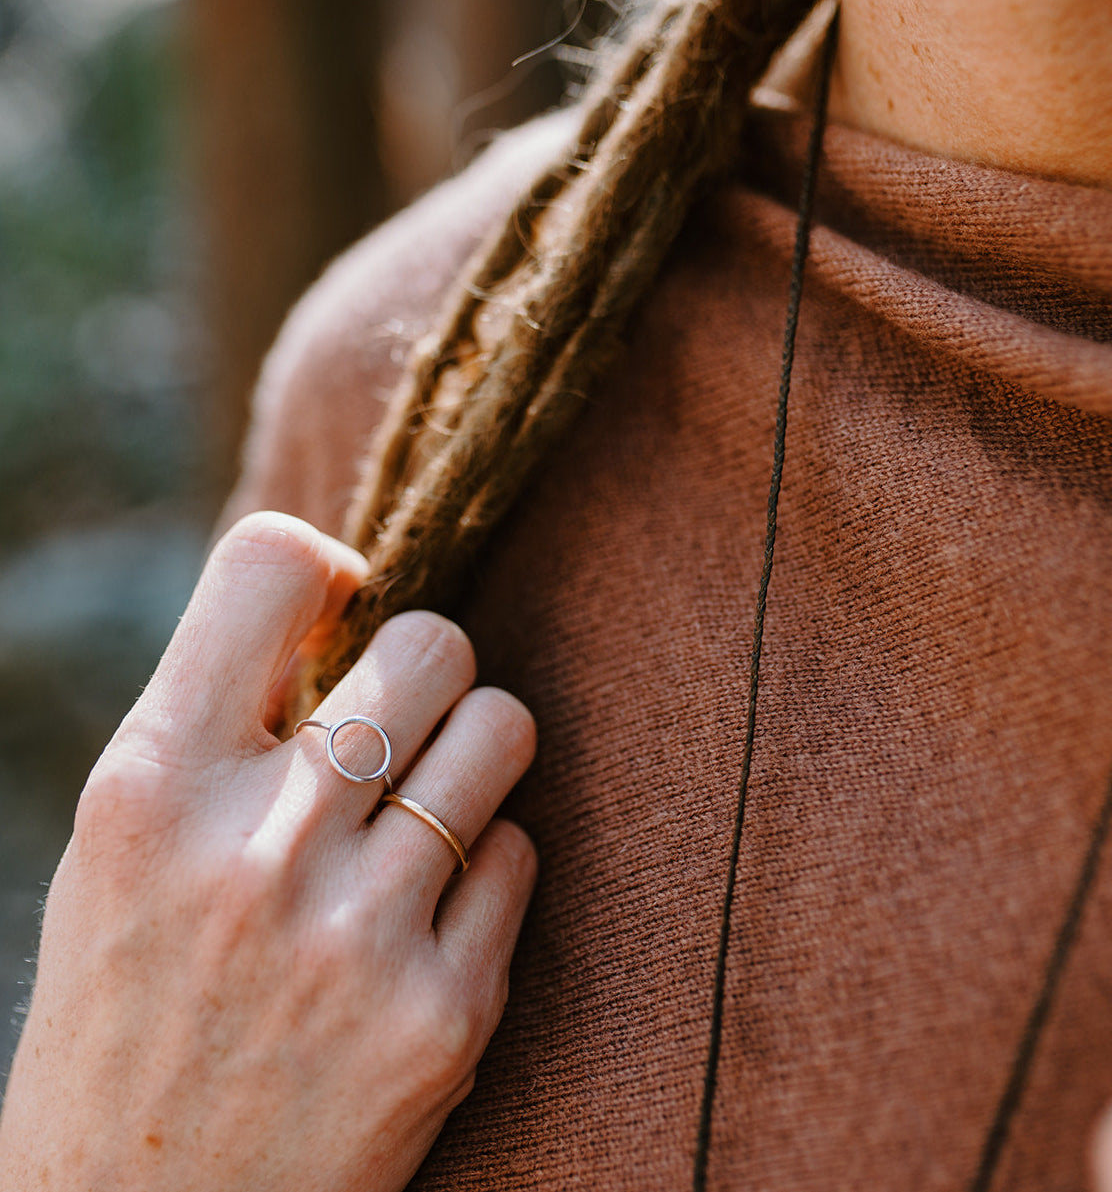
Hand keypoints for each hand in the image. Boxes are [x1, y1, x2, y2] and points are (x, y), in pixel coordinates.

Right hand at [0, 512, 536, 1191]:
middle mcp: (258, 848)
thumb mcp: (126, 848)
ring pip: (506, 730)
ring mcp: (362, 934)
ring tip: (425, 808)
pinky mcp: (447, 1011)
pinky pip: (520, 855)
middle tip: (397, 727)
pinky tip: (426, 922)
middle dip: (427, 672)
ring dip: (476, 755)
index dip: (326, 566)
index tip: (340, 609)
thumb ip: (224, 724)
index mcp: (151, 787)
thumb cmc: (133, 1007)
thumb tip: (348, 604)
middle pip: (435, 642)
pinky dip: (486, 871)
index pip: (270, 565)